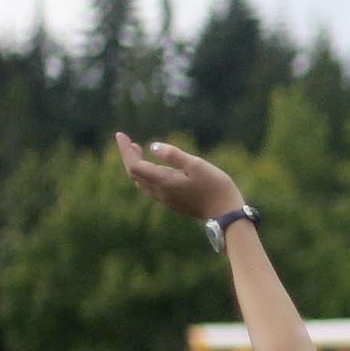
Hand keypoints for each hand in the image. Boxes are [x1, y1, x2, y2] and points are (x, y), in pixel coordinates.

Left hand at [114, 134, 243, 221]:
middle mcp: (162, 193)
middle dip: (129, 156)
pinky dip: (147, 176)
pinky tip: (155, 169)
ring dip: (137, 167)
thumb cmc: (216, 187)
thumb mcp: (197, 165)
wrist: (228, 215)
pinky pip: (153, 189)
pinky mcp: (175, 204)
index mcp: (164, 181)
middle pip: (135, 174)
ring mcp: (168, 200)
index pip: (134, 165)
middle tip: (129, 142)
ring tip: (139, 151)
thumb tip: (153, 147)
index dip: (125, 150)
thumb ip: (174, 155)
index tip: (121, 135)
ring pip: (142, 183)